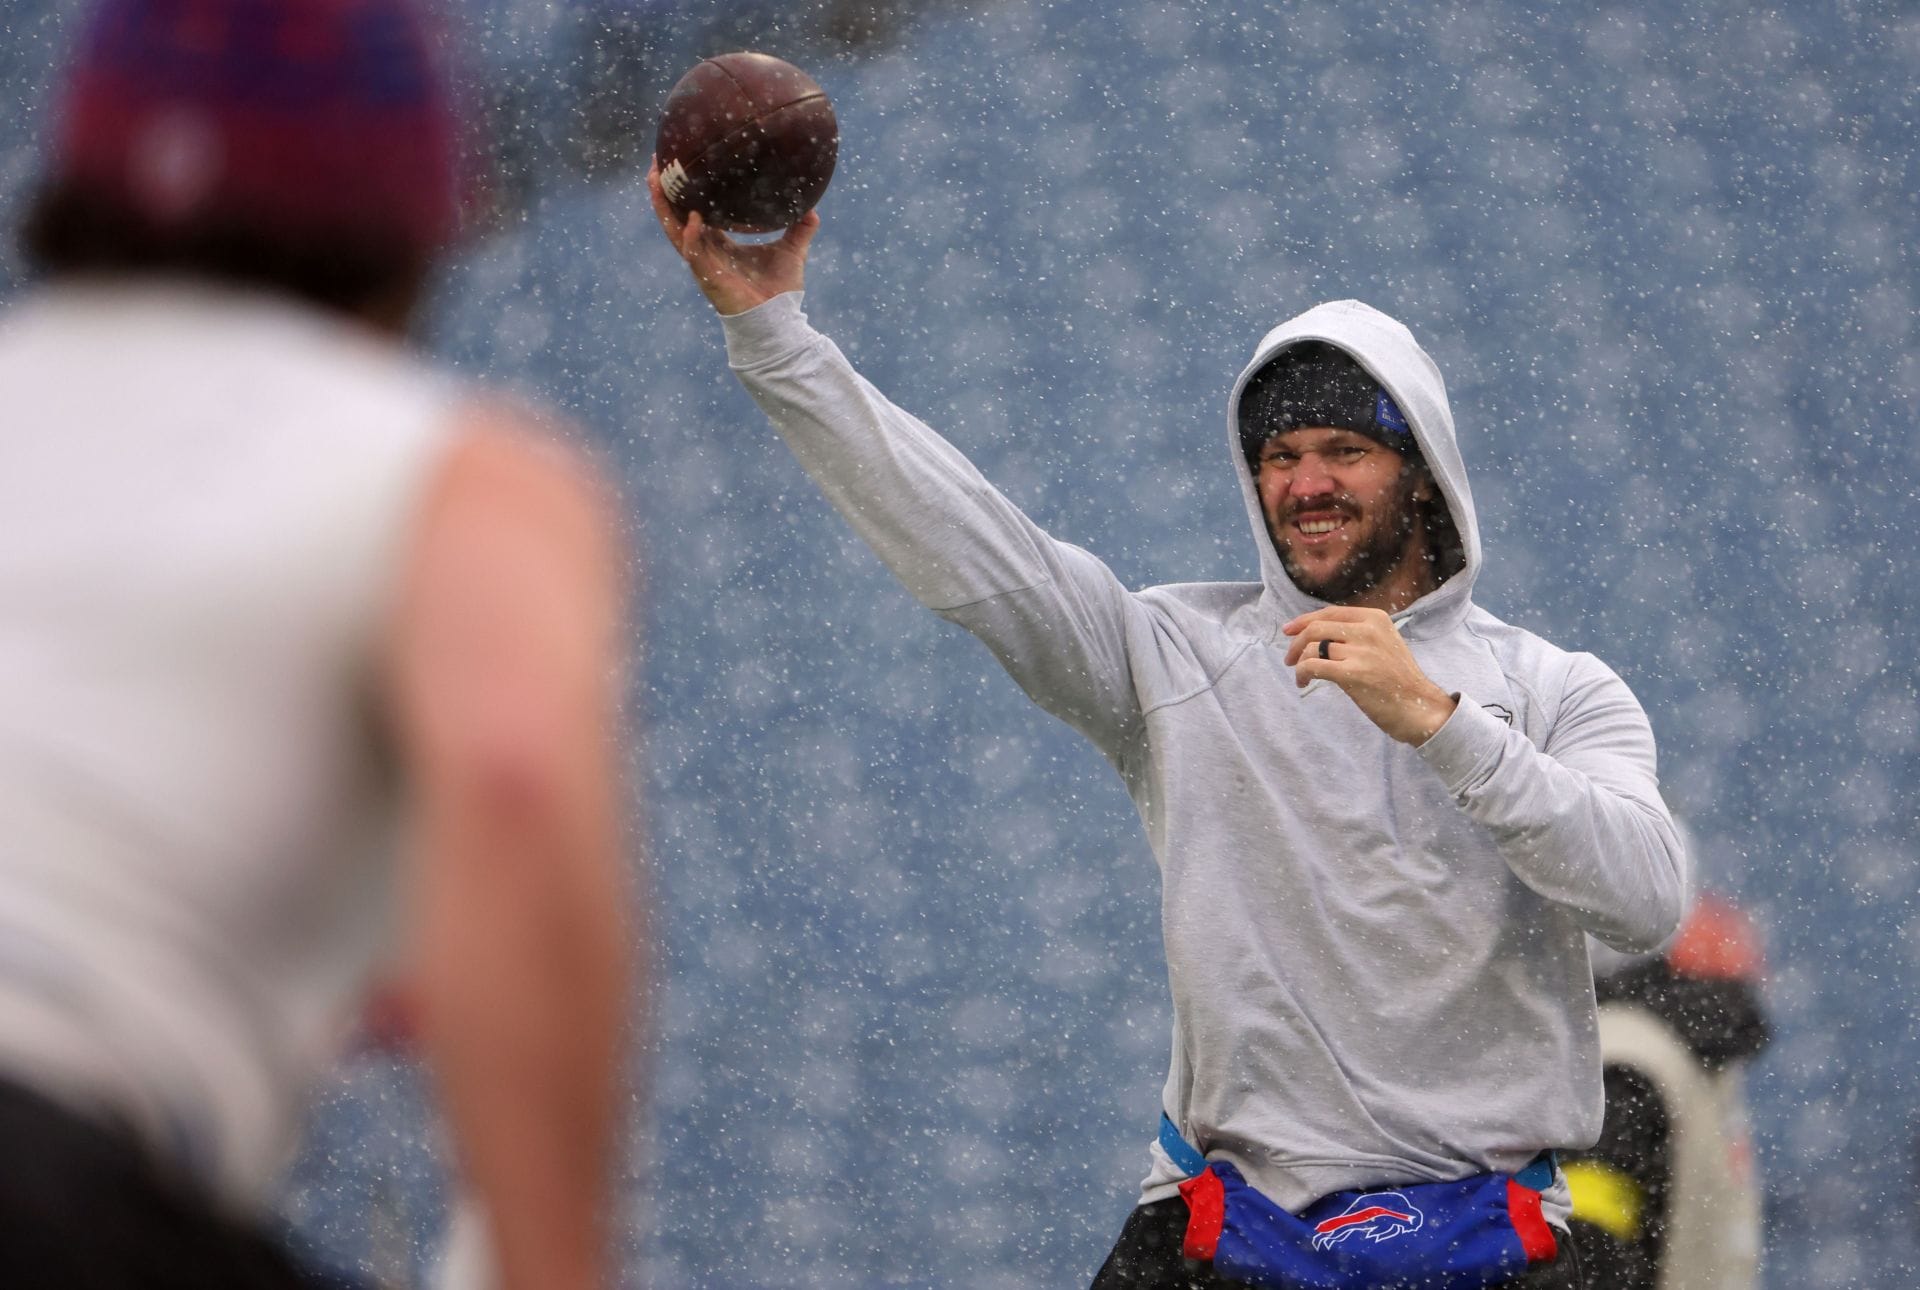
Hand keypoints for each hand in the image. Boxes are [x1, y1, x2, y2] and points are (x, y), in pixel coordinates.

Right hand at [648, 157, 819, 315]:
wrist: (779, 321)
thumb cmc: (780, 291)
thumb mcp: (792, 251)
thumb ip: (800, 229)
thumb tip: (812, 207)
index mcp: (720, 245)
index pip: (696, 213)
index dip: (687, 193)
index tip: (681, 167)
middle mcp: (707, 252)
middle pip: (676, 217)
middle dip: (663, 192)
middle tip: (654, 163)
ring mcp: (704, 265)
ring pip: (675, 232)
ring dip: (663, 208)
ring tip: (655, 181)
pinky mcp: (709, 279)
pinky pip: (695, 255)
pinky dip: (691, 237)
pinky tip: (692, 218)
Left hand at [1283, 607, 1457, 745]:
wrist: (1420, 708)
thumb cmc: (1399, 681)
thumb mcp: (1384, 644)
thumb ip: (1357, 634)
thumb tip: (1318, 633)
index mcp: (1375, 618)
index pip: (1330, 613)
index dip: (1305, 621)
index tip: (1289, 631)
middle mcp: (1368, 630)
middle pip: (1316, 627)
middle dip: (1296, 642)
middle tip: (1289, 658)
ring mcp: (1361, 651)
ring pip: (1312, 647)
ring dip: (1298, 661)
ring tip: (1299, 674)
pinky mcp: (1353, 673)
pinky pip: (1313, 666)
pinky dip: (1301, 673)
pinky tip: (1303, 682)